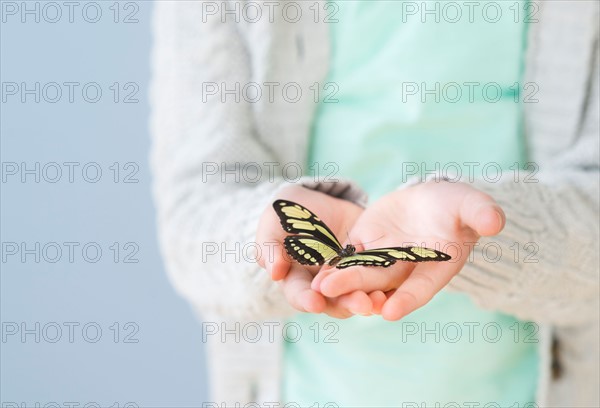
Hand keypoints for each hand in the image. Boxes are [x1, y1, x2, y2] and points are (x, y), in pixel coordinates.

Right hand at [255, 185, 375, 317]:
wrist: (318, 198)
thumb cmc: (288, 212)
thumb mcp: (273, 223)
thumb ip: (269, 246)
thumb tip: (274, 273)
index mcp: (296, 279)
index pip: (300, 294)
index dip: (306, 299)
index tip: (314, 302)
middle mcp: (322, 286)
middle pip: (333, 302)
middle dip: (347, 303)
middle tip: (361, 304)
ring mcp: (347, 278)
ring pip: (357, 295)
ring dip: (369, 300)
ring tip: (380, 299)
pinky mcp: (368, 265)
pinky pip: (378, 279)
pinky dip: (386, 285)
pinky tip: (394, 285)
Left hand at [311, 180, 504, 320]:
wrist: (431, 201)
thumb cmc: (456, 206)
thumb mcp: (470, 205)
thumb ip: (480, 213)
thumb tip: (496, 221)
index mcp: (436, 267)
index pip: (421, 287)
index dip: (407, 299)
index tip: (390, 312)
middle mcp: (407, 270)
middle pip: (382, 284)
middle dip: (359, 290)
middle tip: (335, 294)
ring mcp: (383, 260)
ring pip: (360, 275)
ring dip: (340, 282)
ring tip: (319, 286)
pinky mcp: (364, 246)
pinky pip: (346, 258)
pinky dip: (332, 265)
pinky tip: (313, 270)